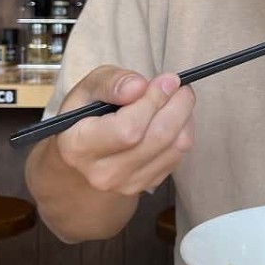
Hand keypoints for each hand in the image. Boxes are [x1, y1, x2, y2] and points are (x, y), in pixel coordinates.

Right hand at [52, 65, 195, 196]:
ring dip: (184, 116)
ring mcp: (127, 183)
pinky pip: (179, 155)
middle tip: (179, 85)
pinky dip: (184, 131)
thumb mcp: (88, 88)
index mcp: (79, 146)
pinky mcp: (147, 184)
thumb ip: (110, 82)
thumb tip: (138, 86)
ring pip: (175, 146)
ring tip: (178, 98)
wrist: (84, 154)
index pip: (128, 129)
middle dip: (178, 105)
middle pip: (158, 137)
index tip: (166, 80)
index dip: (153, 101)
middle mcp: (102, 172)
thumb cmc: (86, 115)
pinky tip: (173, 117)